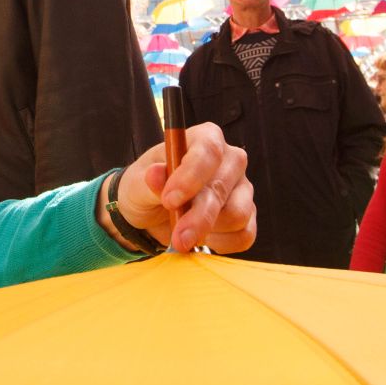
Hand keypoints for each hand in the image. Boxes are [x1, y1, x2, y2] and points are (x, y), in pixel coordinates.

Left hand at [109, 122, 254, 254]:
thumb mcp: (137, 182)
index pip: (209, 151)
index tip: (170, 200)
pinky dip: (221, 245)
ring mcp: (242, 189)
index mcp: (204, 139)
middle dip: (198, 217)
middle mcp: (230, 160)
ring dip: (208, 232)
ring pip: (237, 214)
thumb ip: (148, 180)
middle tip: (177, 237)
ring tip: (184, 233)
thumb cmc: (146, 188)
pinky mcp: (248, 216)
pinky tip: (201, 240)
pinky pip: (244, 235)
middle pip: (222, 188)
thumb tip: (155, 173)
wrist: (152, 214)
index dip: (191, 176)